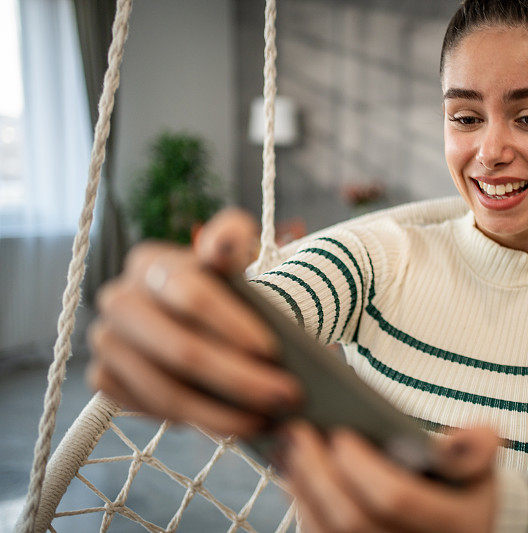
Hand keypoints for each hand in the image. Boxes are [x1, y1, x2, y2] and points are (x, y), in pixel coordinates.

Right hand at [87, 208, 302, 436]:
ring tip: (268, 420)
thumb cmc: (224, 288)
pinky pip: (150, 409)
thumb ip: (232, 236)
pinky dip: (195, 422)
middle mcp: (119, 300)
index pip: (191, 296)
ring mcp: (106, 341)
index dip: (233, 325)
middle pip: (182, 351)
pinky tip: (234, 425)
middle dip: (240, 379)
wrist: (204, 320)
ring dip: (223, 414)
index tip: (273, 351)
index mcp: (149, 262)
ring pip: (166, 391)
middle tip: (286, 396)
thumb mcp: (233, 256)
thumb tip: (223, 245)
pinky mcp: (104, 376)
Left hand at [278, 421, 498, 532]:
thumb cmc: (463, 490)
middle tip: (300, 432)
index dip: (361, 466)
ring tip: (290, 447)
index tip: (341, 434)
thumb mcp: (480, 466)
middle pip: (353, 520)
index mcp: (455, 524)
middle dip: (319, 473)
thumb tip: (452, 442)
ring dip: (303, 489)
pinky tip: (294, 475)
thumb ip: (476, 446)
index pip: (396, 497)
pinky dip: (302, 507)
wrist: (462, 528)